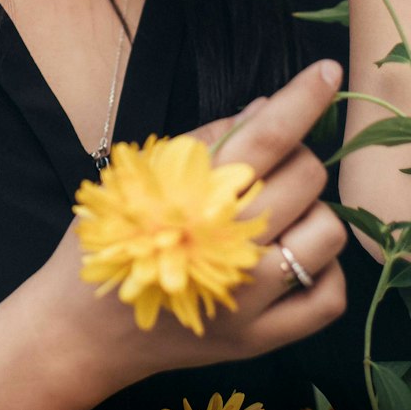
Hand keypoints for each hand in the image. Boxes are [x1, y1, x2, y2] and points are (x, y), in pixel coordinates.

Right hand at [36, 61, 347, 402]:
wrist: (82, 330)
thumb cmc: (108, 238)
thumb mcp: (140, 175)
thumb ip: (204, 140)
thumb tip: (265, 107)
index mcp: (194, 195)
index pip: (265, 136)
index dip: (302, 98)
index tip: (328, 70)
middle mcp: (228, 248)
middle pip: (306, 177)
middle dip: (297, 156)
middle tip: (267, 167)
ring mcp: (248, 299)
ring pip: (328, 233)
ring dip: (311, 212)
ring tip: (276, 215)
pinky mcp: (260, 339)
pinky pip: (329, 297)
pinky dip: (322, 270)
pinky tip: (291, 256)